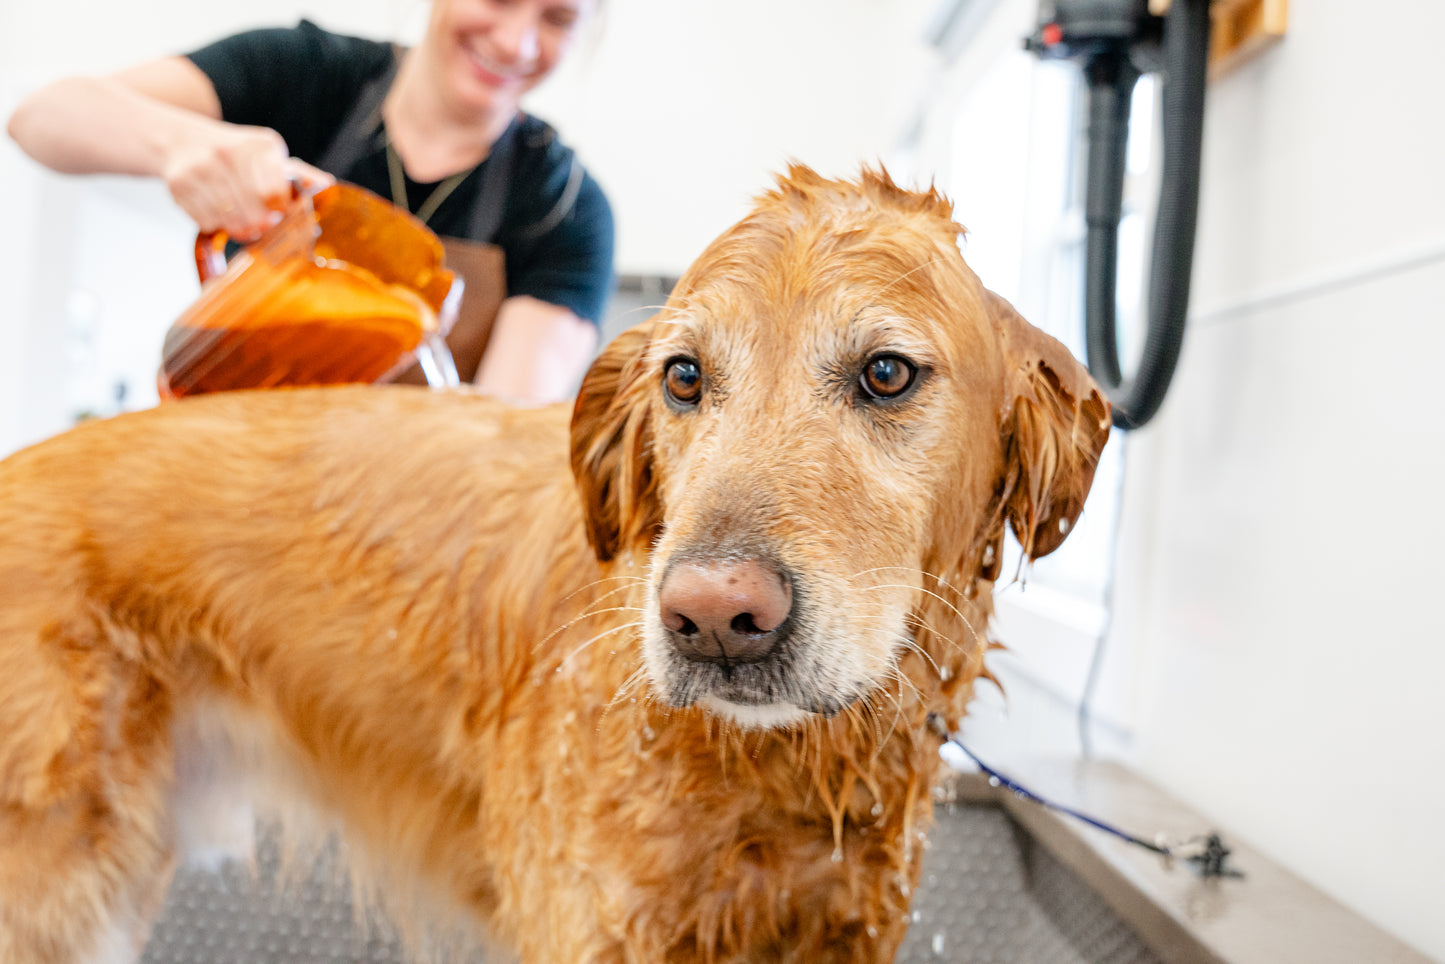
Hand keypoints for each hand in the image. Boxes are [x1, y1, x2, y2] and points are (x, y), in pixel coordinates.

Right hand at [161, 123, 332, 239]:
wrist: (180, 141)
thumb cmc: (234, 154)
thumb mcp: (267, 155)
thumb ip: (297, 175)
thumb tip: (326, 185)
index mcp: (259, 146)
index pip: (275, 194)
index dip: (278, 212)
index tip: (277, 214)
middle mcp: (228, 153)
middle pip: (254, 213)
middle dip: (260, 225)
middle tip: (259, 223)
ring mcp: (201, 168)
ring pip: (230, 221)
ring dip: (237, 227)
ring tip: (239, 219)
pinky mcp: (179, 184)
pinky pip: (206, 221)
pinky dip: (214, 224)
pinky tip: (216, 210)